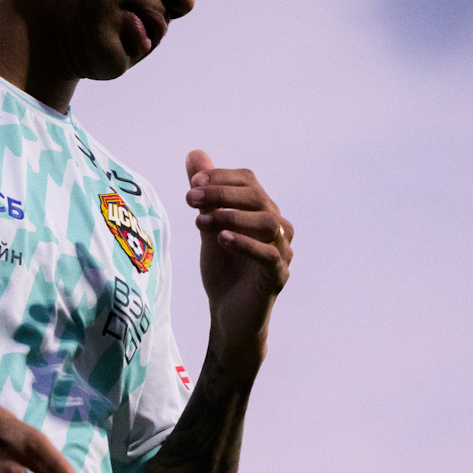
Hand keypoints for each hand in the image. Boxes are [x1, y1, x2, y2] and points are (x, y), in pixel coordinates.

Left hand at [186, 150, 291, 364]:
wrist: (229, 317)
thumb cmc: (224, 272)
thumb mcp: (208, 228)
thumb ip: (205, 194)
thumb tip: (194, 155)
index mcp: (263, 212)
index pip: (248, 182)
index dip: (222, 178)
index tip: (192, 184)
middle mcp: (278, 227)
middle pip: (257, 198)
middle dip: (221, 194)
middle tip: (189, 198)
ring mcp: (282, 252)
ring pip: (266, 222)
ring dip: (231, 216)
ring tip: (200, 220)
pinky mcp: (278, 276)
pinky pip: (268, 254)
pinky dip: (244, 243)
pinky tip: (220, 238)